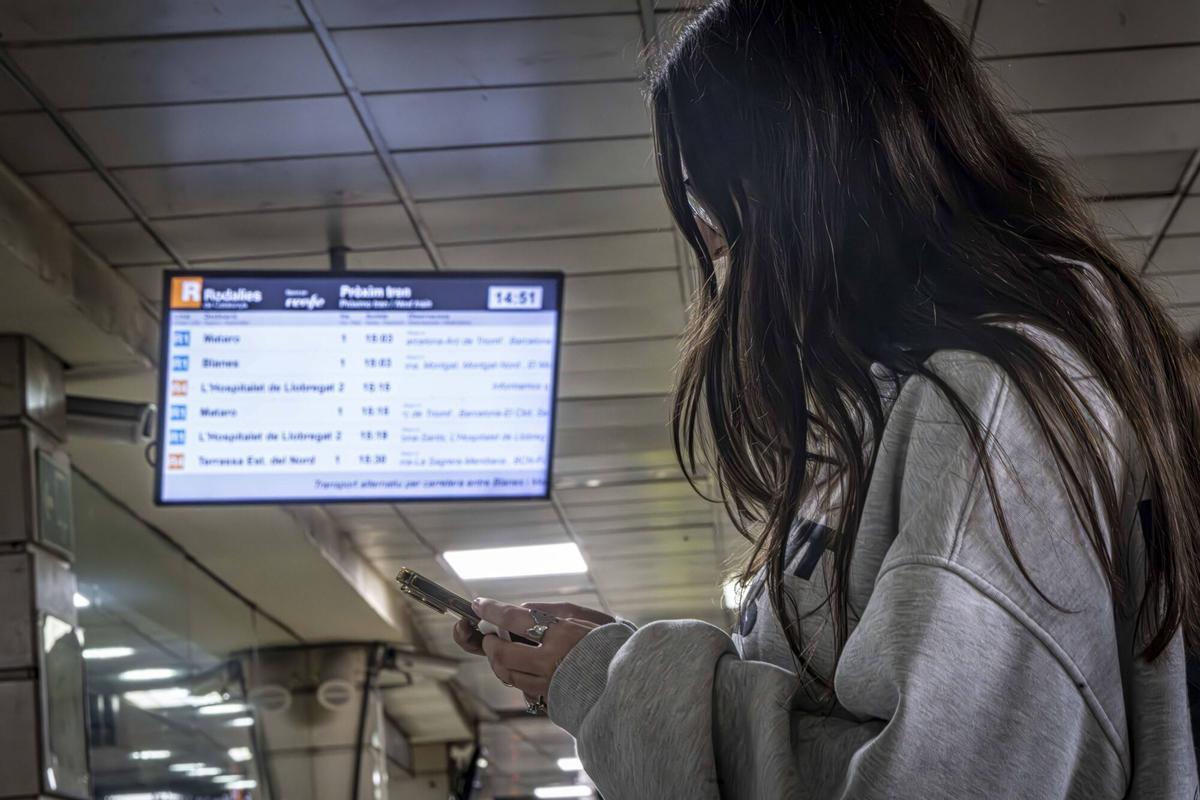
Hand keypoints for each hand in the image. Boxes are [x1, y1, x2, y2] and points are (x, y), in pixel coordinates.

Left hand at [452, 599, 611, 702]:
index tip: (479, 604)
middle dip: (489, 643)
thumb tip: (523, 608)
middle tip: (490, 634)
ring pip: (507, 674)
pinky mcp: (551, 699)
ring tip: (501, 650)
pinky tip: (520, 667)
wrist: (630, 682)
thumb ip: (552, 610)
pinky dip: (514, 675)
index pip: (514, 619)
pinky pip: (522, 688)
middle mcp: (551, 661)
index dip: (492, 610)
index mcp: (561, 634)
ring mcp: (550, 684)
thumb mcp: (586, 617)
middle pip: (502, 654)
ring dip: (497, 661)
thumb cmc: (609, 643)